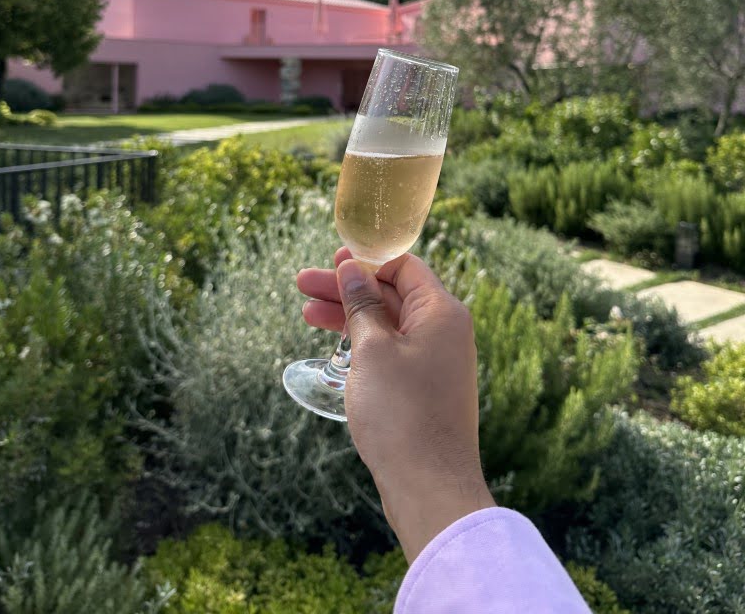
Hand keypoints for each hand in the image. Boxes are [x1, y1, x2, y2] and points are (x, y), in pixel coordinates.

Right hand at [297, 248, 494, 560]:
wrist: (429, 487)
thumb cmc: (402, 413)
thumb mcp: (373, 349)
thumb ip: (361, 304)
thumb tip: (351, 268)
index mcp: (442, 312)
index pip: (403, 267)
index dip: (365, 260)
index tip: (330, 260)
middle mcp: (444, 331)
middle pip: (391, 294)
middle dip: (347, 288)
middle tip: (303, 285)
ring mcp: (436, 360)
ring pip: (387, 323)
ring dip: (349, 315)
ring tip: (306, 314)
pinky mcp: (425, 386)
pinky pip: (392, 350)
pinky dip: (363, 343)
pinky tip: (335, 345)